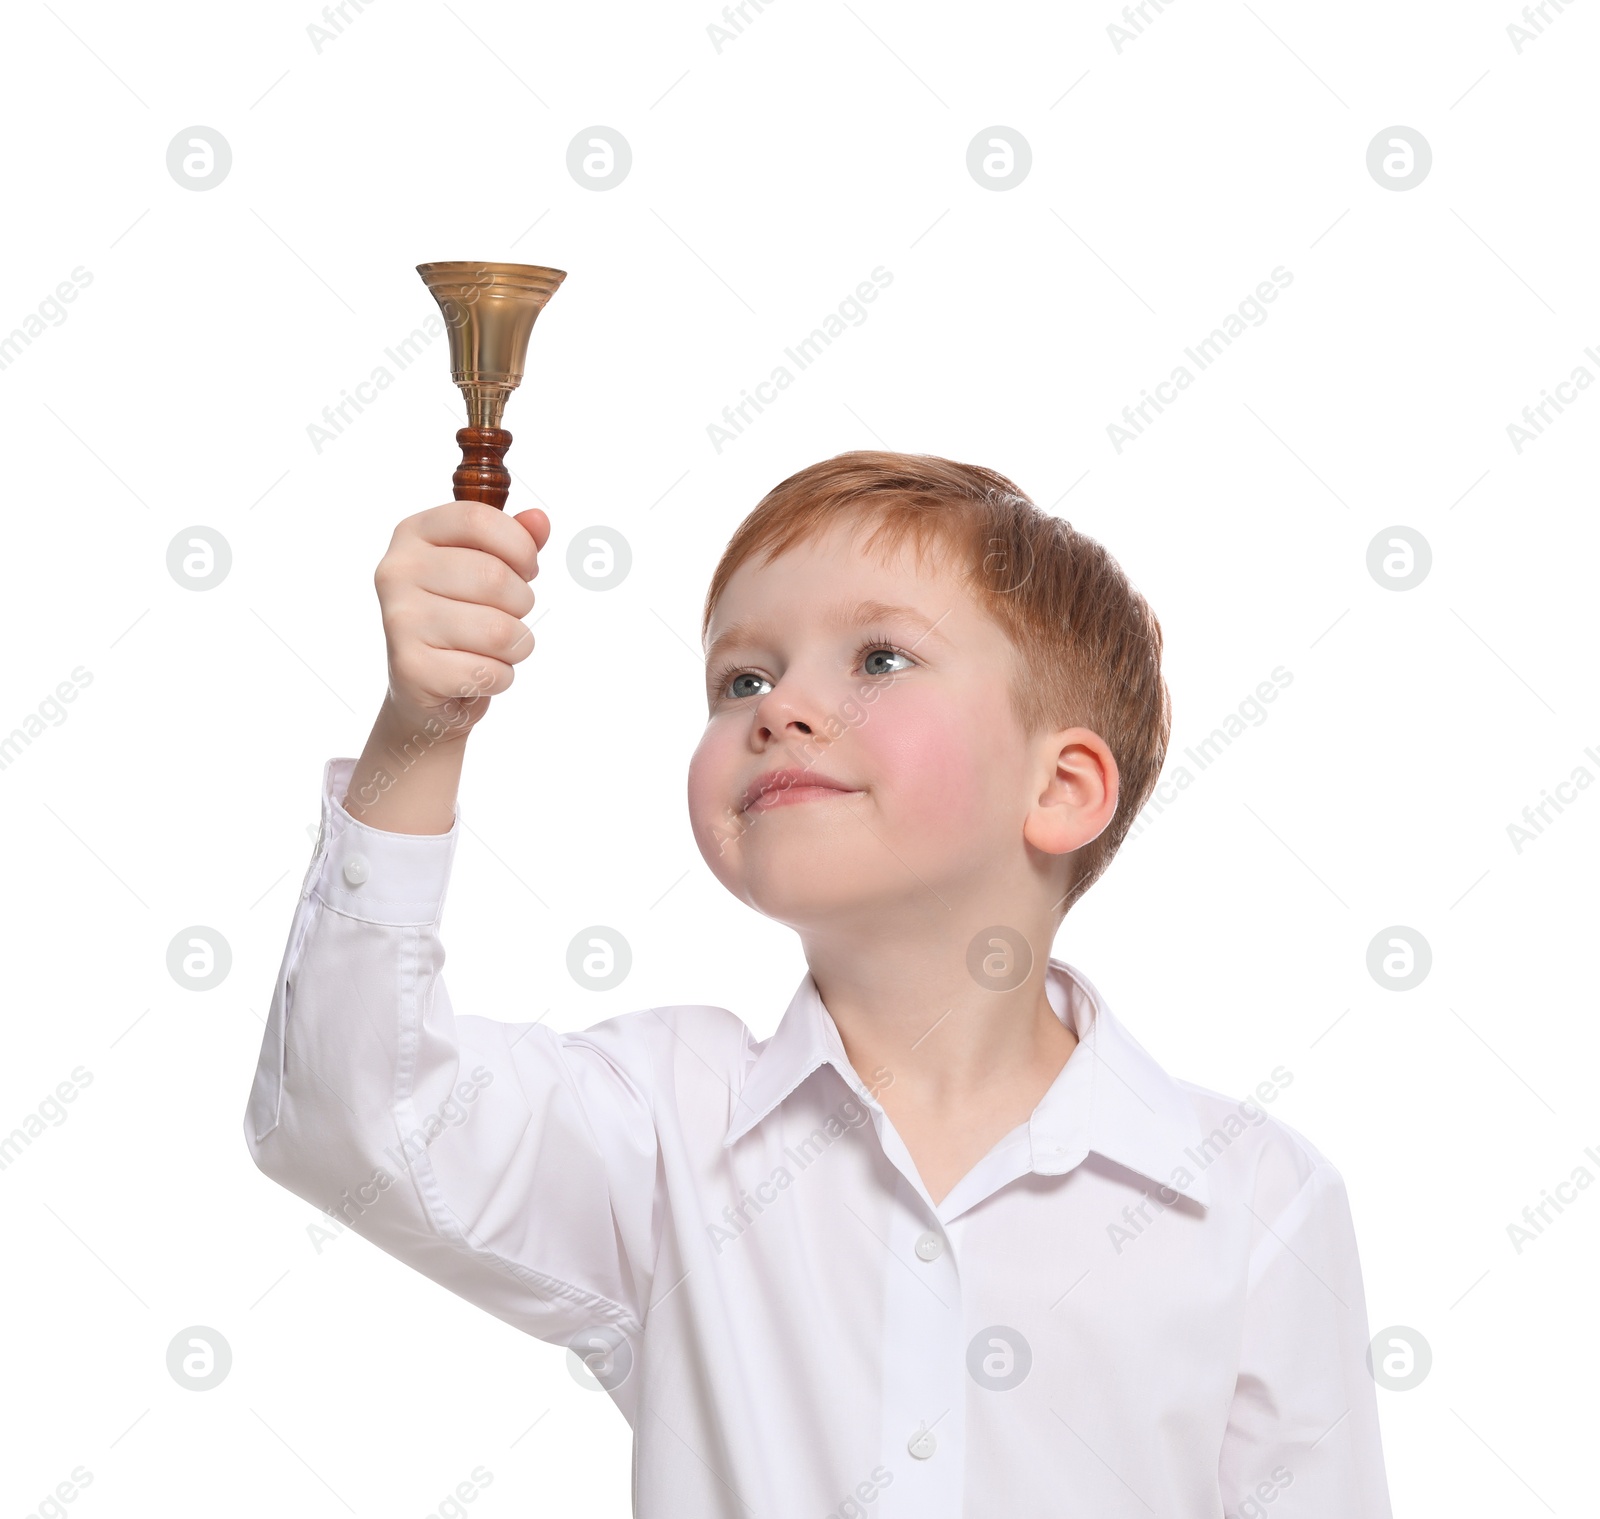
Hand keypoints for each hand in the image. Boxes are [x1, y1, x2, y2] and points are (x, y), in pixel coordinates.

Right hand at [372, 500, 548, 740]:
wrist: (422, 686)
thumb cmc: (460, 616)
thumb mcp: (484, 567)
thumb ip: (514, 539)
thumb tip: (539, 520)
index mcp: (413, 534)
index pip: (477, 519)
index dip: (519, 545)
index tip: (527, 568)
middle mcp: (397, 571)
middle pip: (493, 577)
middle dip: (521, 603)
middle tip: (508, 614)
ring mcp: (400, 620)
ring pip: (499, 630)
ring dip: (515, 645)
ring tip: (493, 647)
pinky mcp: (410, 667)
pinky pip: (489, 671)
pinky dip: (499, 678)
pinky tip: (475, 673)